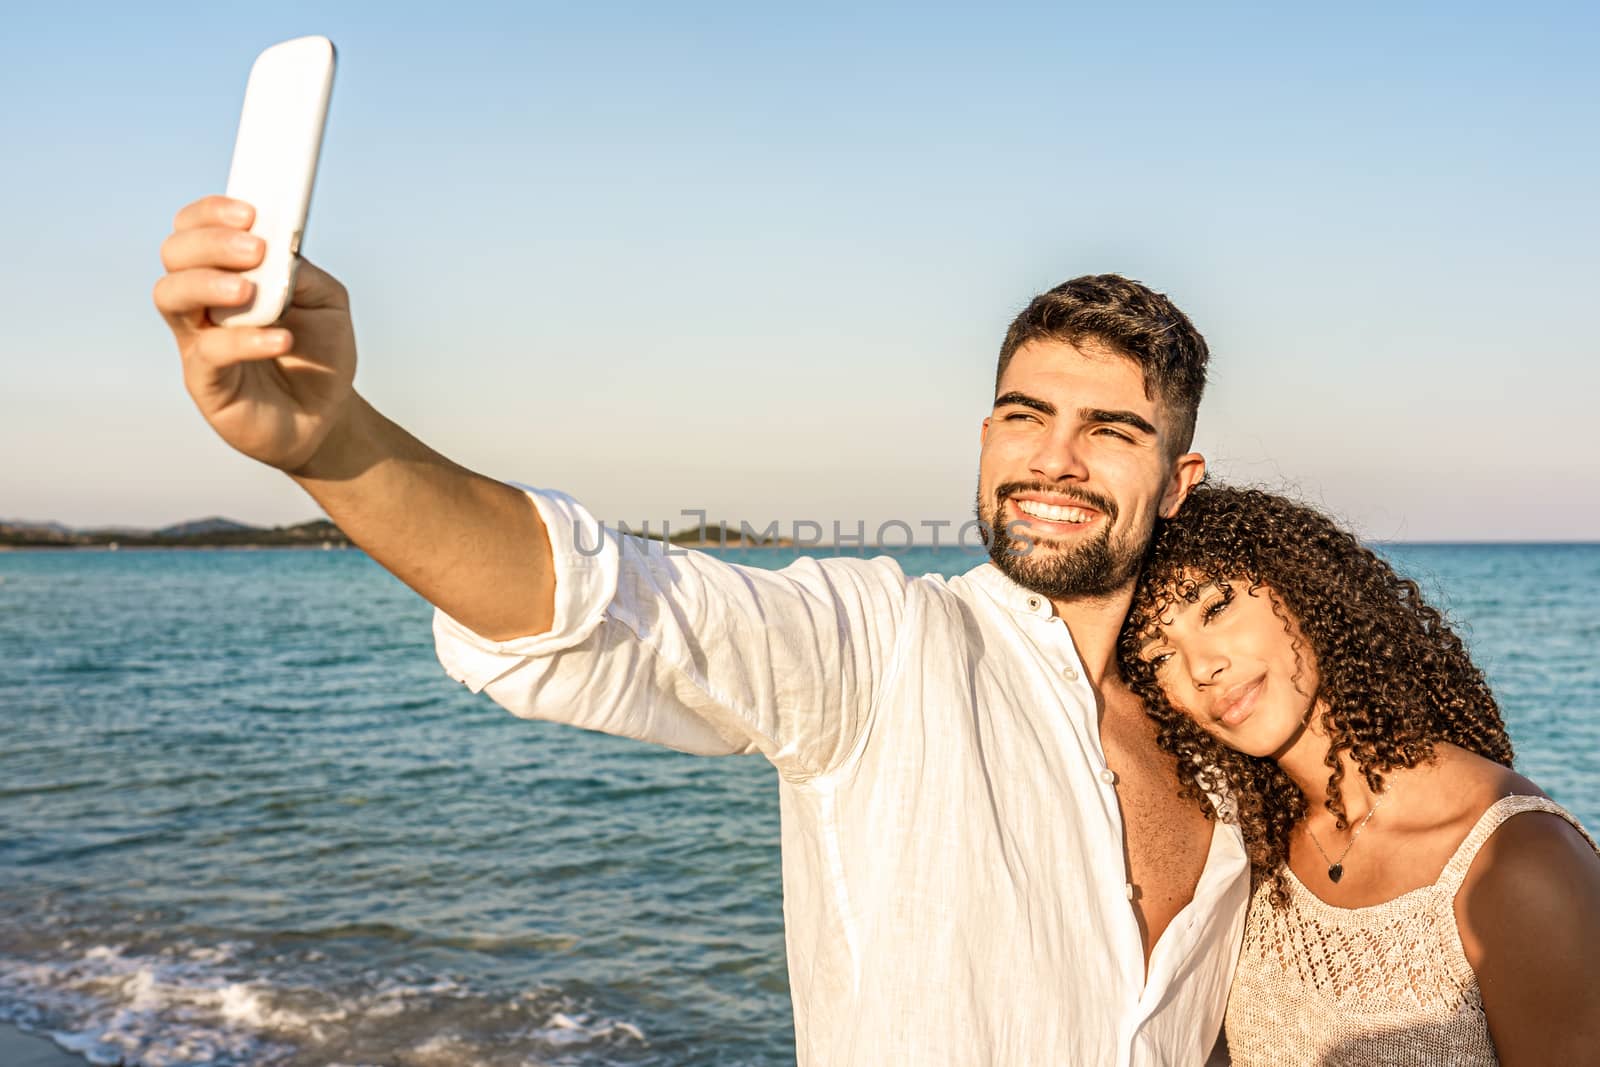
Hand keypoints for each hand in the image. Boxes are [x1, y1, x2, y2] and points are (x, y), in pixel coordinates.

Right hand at [154, 195, 357, 472]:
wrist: (328, 415)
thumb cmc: (320, 354)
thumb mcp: (328, 303)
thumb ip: (304, 273)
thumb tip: (281, 253)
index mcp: (227, 273)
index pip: (194, 230)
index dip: (211, 214)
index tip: (249, 213)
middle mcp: (203, 303)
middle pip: (174, 255)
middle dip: (211, 243)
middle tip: (254, 251)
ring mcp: (198, 341)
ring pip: (171, 296)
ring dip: (208, 283)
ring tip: (248, 290)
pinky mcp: (206, 381)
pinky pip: (210, 353)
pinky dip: (244, 340)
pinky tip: (280, 340)